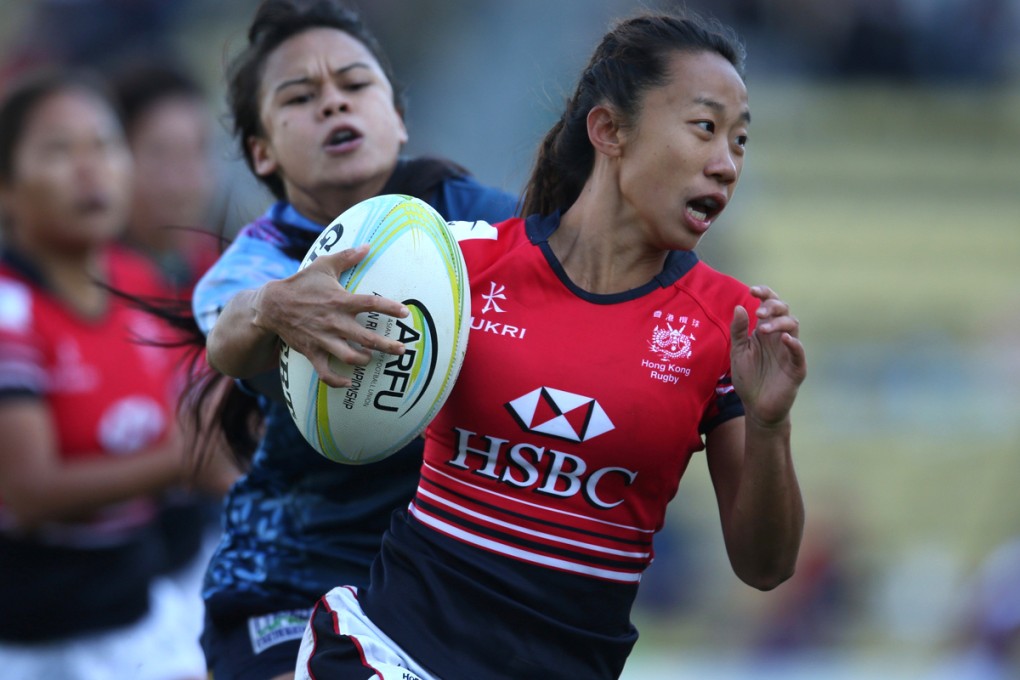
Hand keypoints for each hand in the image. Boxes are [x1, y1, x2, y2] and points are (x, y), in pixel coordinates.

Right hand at [254, 245, 409, 386]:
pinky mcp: (312, 352)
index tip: (404, 313)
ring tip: (372, 359)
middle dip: (388, 346)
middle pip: (367, 339)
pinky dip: (337, 381)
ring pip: (350, 357)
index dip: (390, 308)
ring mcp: (323, 339)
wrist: (271, 305)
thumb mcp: (323, 266)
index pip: (371, 304)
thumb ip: (347, 257)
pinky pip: (326, 373)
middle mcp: (334, 322)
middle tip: (402, 350)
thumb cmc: (301, 284)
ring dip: (365, 361)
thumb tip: (367, 246)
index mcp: (340, 301)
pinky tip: (348, 383)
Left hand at [730, 286, 806, 426]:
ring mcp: (789, 351)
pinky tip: (784, 338)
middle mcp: (779, 337)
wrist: (756, 407)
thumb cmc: (748, 378)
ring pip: (793, 326)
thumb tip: (739, 307)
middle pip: (784, 310)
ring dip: (779, 323)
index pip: (770, 305)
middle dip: (773, 306)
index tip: (752, 290)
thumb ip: (738, 331)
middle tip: (758, 311)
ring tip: (763, 329)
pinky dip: (794, 343)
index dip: (765, 294)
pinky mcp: (796, 368)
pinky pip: (799, 352)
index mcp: (765, 330)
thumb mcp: (738, 352)